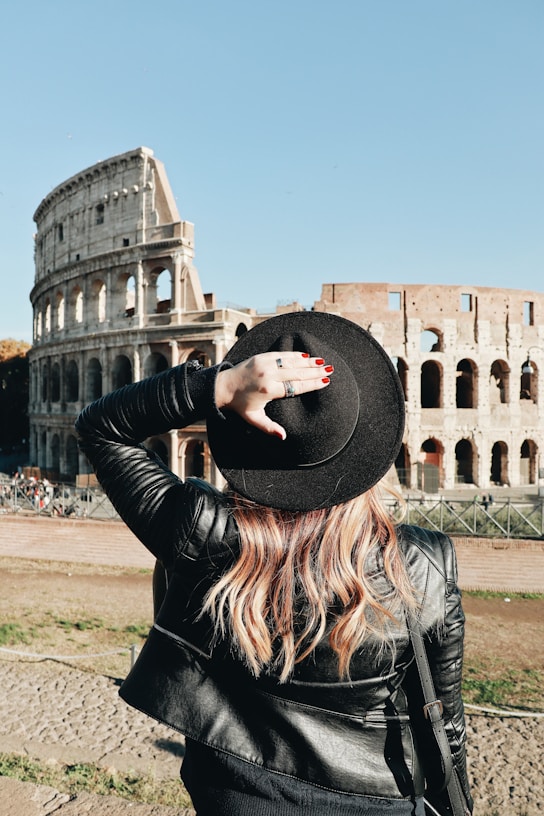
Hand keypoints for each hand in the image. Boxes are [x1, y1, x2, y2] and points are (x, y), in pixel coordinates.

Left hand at [215, 352, 332, 439]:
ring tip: (322, 362)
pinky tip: (306, 356)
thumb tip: (283, 437)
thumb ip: (269, 427)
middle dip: (315, 371)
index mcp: (269, 390)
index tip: (324, 382)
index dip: (311, 384)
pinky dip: (295, 355)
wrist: (223, 387)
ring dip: (308, 362)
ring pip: (291, 362)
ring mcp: (265, 363)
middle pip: (297, 373)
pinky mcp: (262, 356)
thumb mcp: (253, 419)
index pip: (296, 387)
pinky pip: (282, 354)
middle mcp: (268, 375)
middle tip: (330, 370)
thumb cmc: (240, 405)